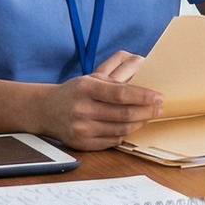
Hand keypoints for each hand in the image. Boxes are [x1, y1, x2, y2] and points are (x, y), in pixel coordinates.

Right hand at [40, 51, 163, 151]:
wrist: (45, 111)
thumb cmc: (75, 92)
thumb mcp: (93, 76)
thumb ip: (117, 68)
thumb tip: (140, 60)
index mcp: (86, 88)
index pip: (121, 94)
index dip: (143, 96)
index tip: (159, 97)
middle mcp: (82, 109)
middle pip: (124, 114)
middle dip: (147, 111)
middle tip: (159, 108)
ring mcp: (81, 129)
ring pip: (121, 129)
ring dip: (139, 123)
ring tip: (147, 116)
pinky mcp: (81, 144)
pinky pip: (112, 141)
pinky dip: (125, 133)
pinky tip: (130, 126)